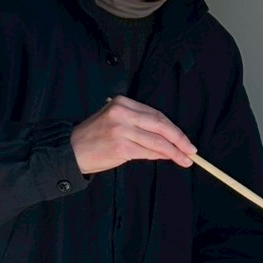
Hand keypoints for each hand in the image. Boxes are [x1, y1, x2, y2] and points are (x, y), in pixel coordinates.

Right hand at [71, 95, 195, 175]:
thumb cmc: (95, 138)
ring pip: (156, 140)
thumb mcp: (115, 122)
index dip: (174, 128)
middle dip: (179, 139)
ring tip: (185, 159)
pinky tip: (170, 160)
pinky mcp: (121, 146)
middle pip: (160, 124)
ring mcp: (121, 129)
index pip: (156, 114)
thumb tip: (168, 139)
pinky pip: (148, 151)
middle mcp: (122, 113)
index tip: (185, 139)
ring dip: (174, 151)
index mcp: (123, 103)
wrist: (70, 151)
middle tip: (192, 151)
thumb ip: (139, 125)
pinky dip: (161, 156)